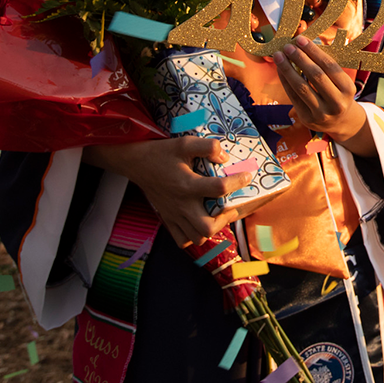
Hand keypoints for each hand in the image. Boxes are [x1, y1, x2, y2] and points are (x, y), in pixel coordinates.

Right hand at [83, 137, 253, 247]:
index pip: (218, 189)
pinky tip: (201, 222)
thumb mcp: (185, 143)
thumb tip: (225, 158)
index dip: (237, 182)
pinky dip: (194, 236)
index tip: (246, 175)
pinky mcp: (168, 219)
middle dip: (225, 218)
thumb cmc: (162, 153)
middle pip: (207, 227)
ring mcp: (174, 215)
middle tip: (231, 205)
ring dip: (212, 228)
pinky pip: (182, 240)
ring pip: (197, 237)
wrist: (137, 163)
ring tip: (218, 214)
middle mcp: (181, 204)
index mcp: (187, 185)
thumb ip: (208, 147)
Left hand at [273, 35, 375, 157]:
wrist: (340, 122)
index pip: (329, 66)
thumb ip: (326, 67)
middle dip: (300, 58)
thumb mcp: (341, 82)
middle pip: (316, 76)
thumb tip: (303, 45)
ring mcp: (321, 113)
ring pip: (301, 87)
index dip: (314, 51)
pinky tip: (280, 69)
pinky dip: (285, 81)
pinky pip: (293, 97)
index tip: (301, 39)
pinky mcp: (307, 119)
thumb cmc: (338, 94)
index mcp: (348, 89)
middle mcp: (337, 103)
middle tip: (288, 46)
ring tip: (279, 56)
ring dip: (287, 69)